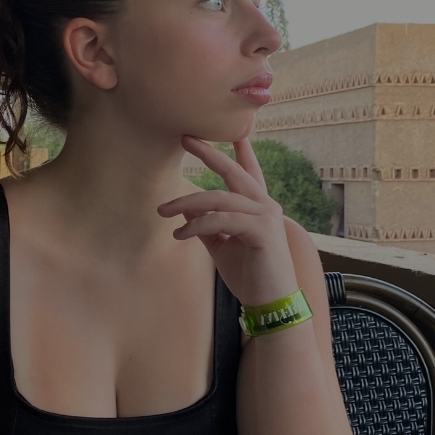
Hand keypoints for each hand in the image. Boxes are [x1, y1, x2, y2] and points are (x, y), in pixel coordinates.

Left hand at [158, 135, 297, 306]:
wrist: (271, 303)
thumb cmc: (250, 275)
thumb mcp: (222, 246)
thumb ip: (207, 226)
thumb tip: (185, 211)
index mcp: (258, 207)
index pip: (248, 172)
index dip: (241, 150)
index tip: (232, 130)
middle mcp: (265, 206)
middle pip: (233, 172)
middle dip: (210, 153)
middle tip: (186, 138)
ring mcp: (266, 216)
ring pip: (219, 198)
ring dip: (187, 202)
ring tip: (163, 211)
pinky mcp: (262, 230)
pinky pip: (222, 219)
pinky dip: (197, 224)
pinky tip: (179, 234)